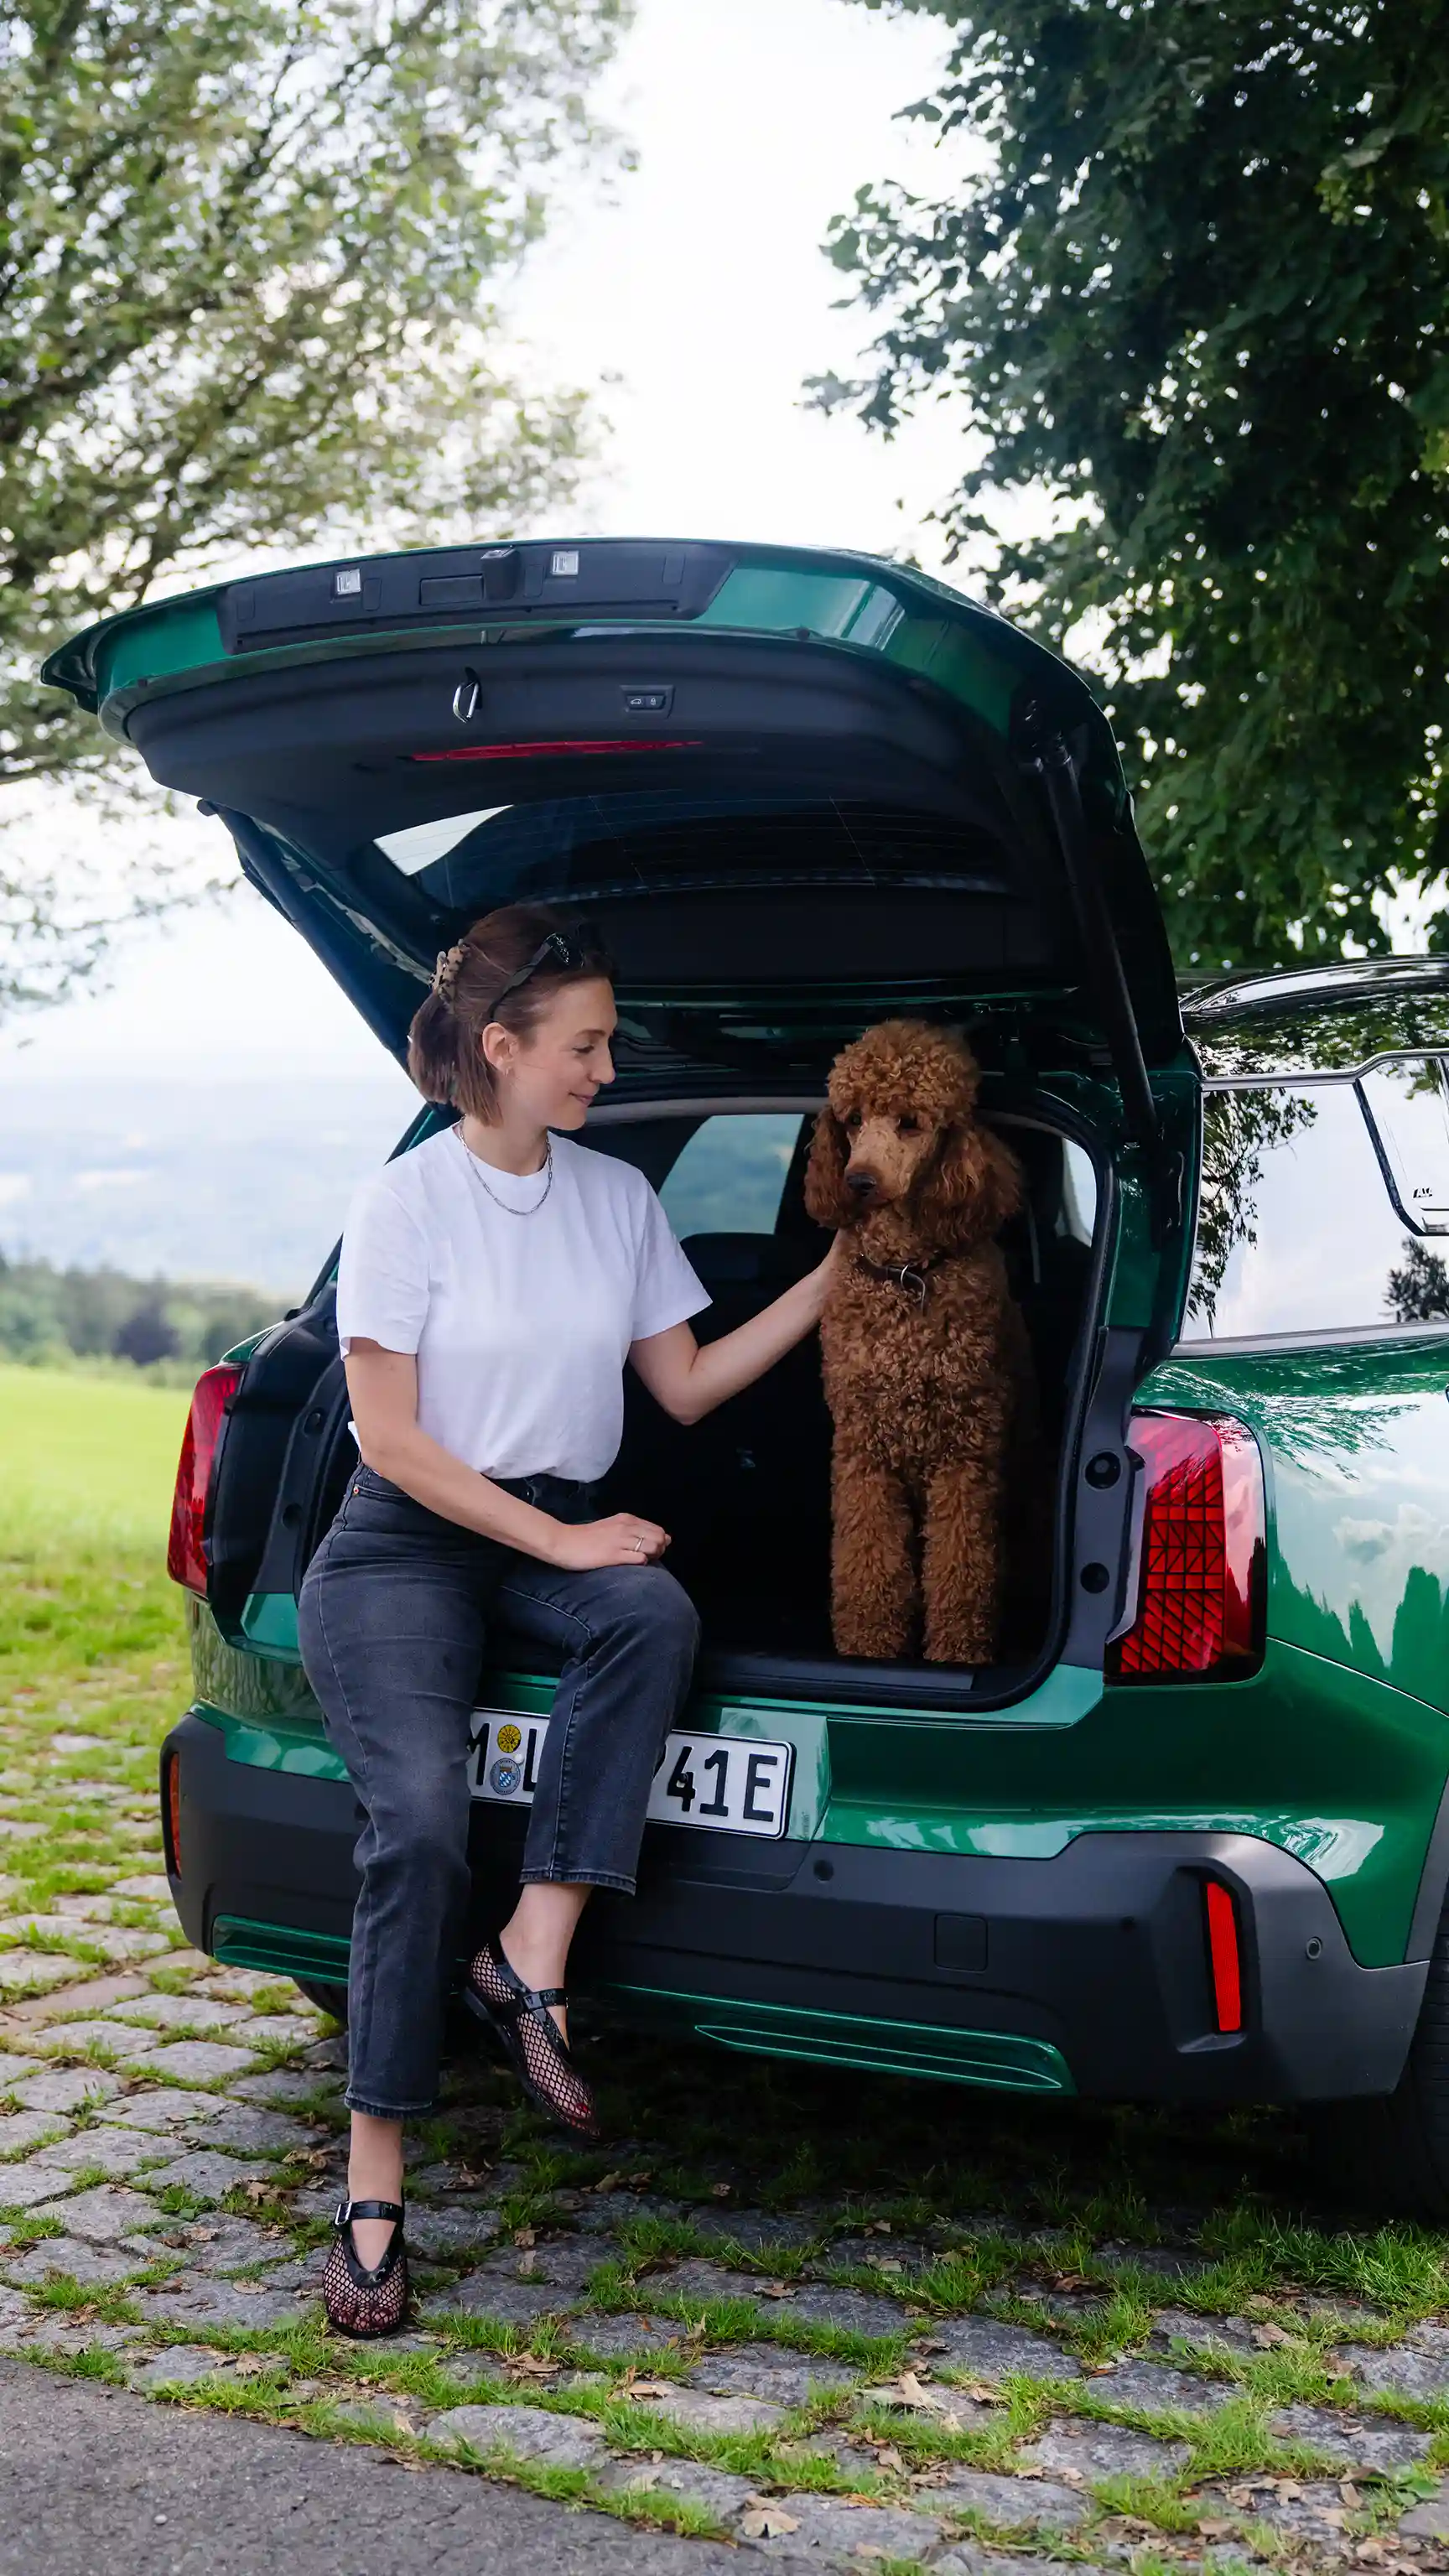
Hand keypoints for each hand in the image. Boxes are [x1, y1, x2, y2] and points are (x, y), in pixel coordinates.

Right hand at [547, 1512, 670, 1570]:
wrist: (563, 1542)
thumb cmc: (586, 1538)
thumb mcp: (612, 1527)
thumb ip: (633, 1530)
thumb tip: (660, 1538)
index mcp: (627, 1519)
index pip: (658, 1529)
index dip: (660, 1542)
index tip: (650, 1550)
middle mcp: (626, 1527)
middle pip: (659, 1537)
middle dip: (659, 1549)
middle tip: (648, 1558)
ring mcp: (620, 1540)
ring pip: (653, 1547)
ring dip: (652, 1557)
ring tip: (640, 1561)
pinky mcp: (613, 1555)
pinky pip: (639, 1559)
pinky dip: (641, 1563)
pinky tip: (632, 1565)